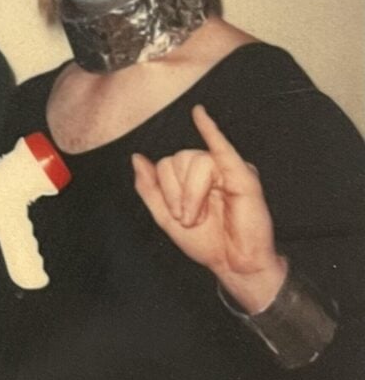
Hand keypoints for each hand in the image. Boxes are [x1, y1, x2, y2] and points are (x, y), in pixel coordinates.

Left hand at [132, 104, 287, 312]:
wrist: (233, 264)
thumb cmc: (206, 241)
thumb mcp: (165, 217)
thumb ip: (149, 187)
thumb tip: (136, 157)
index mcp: (189, 176)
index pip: (164, 164)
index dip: (166, 191)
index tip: (179, 218)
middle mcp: (209, 168)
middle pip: (177, 159)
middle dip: (177, 194)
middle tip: (191, 219)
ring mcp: (227, 169)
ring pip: (195, 162)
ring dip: (192, 195)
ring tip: (201, 216)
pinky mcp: (243, 177)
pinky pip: (222, 149)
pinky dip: (210, 131)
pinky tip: (198, 114)